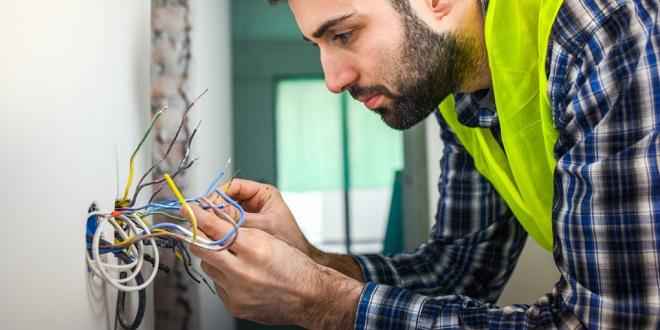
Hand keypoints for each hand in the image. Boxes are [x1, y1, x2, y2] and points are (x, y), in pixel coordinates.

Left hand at [186, 204, 362, 327]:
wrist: (310, 296)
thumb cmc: (294, 265)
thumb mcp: (269, 238)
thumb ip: (239, 230)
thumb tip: (211, 221)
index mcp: (254, 249)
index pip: (216, 228)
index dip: (198, 216)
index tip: (188, 209)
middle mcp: (243, 271)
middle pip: (203, 248)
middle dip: (196, 235)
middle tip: (193, 227)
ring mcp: (236, 291)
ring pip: (208, 267)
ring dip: (212, 257)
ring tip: (229, 254)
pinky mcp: (234, 305)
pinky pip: (217, 285)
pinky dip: (222, 276)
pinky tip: (237, 274)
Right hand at [212, 179, 314, 255]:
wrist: (296, 264)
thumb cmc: (289, 240)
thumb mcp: (263, 226)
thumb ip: (239, 219)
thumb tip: (214, 213)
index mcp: (264, 193)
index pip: (234, 185)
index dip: (218, 194)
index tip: (207, 204)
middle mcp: (255, 201)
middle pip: (227, 198)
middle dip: (215, 207)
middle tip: (203, 217)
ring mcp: (250, 213)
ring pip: (226, 211)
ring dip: (217, 218)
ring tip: (207, 226)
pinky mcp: (246, 226)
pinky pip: (229, 223)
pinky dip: (221, 228)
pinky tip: (215, 234)